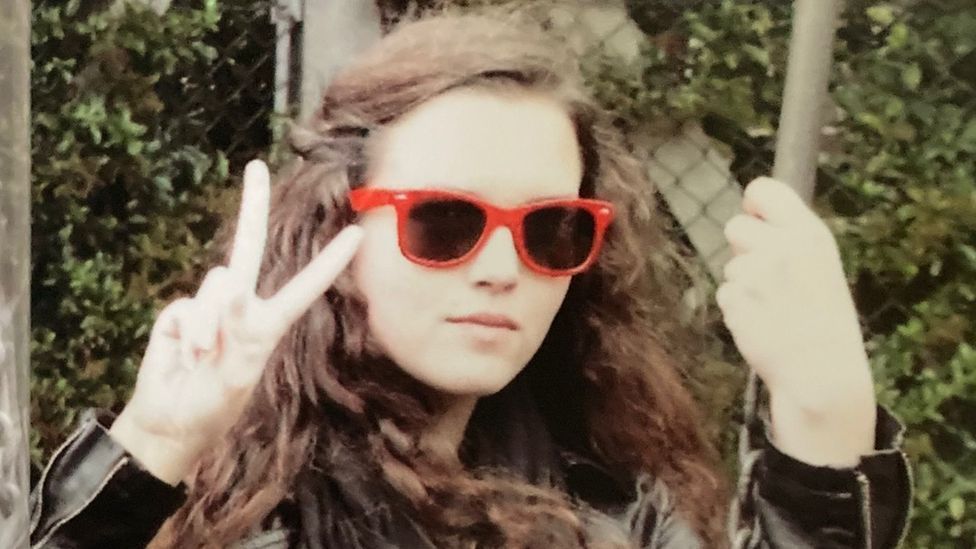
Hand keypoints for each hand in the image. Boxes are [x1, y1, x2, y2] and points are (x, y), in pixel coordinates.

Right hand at [110, 160, 362, 483]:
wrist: (170, 423)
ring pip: (217, 286)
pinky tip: (184, 357)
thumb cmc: (214, 407)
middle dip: (251, 205)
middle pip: (249, 246)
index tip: (356, 232)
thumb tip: (231, 291)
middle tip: (255, 166)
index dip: (329, 261)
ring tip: (204, 360)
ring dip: (211, 328)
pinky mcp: (180, 312)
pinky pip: (187, 308)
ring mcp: (209, 307)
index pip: (305, 286)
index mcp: (268, 324)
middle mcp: (241, 307)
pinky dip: (188, 335)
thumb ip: (236, 334)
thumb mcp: (236, 378)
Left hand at [717, 177, 875, 465]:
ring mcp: (755, 274)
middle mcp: (782, 248)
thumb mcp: (820, 264)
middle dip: (744, 248)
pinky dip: (737, 308)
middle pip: (735, 225)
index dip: (754, 203)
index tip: (759, 219)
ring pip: (730, 266)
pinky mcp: (735, 300)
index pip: (763, 188)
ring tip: (773, 308)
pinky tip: (762, 324)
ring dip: (744, 284)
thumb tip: (750, 211)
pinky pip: (724, 294)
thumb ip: (789, 237)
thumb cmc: (823, 318)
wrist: (821, 373)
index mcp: (809, 234)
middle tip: (768, 276)